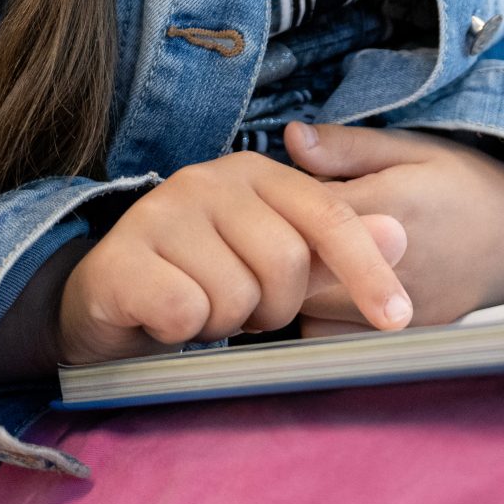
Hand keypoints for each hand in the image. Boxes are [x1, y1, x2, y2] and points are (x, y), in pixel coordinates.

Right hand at [57, 151, 411, 366]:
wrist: (103, 302)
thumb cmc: (198, 278)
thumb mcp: (272, 261)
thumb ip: (333, 247)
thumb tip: (400, 233)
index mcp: (255, 171)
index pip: (329, 217)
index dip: (367, 270)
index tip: (397, 318)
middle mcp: (208, 179)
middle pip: (286, 263)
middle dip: (274, 307)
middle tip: (241, 308)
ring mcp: (160, 212)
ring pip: (237, 295)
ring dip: (224, 322)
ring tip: (198, 307)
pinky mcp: (121, 257)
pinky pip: (186, 313)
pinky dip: (183, 331)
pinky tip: (163, 318)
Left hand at [288, 122, 503, 328]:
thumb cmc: (466, 184)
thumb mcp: (412, 148)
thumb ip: (348, 146)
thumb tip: (291, 136)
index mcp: (389, 208)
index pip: (303, 212)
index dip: (279, 204)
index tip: (277, 194)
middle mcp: (391, 264)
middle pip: (298, 268)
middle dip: (282, 249)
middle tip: (284, 230)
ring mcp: (398, 307)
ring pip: (306, 309)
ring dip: (296, 288)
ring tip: (307, 260)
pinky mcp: (401, 336)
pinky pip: (331, 338)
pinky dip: (319, 319)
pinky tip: (331, 292)